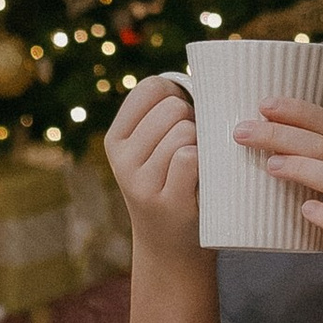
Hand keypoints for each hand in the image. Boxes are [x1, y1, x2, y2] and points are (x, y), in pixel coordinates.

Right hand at [108, 74, 201, 256]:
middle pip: (174, 108)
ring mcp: (140, 182)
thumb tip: (206, 73)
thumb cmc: (173, 186)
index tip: (184, 114)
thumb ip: (163, 117)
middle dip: (193, 121)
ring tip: (198, 168)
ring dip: (202, 145)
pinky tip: (202, 181)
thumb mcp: (152, 152)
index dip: (177, 93)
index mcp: (116, 139)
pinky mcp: (165, 201)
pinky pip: (190, 157)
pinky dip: (205, 164)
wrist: (172, 249)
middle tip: (194, 149)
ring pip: (185, 132)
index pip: (150, 88)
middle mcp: (121, 159)